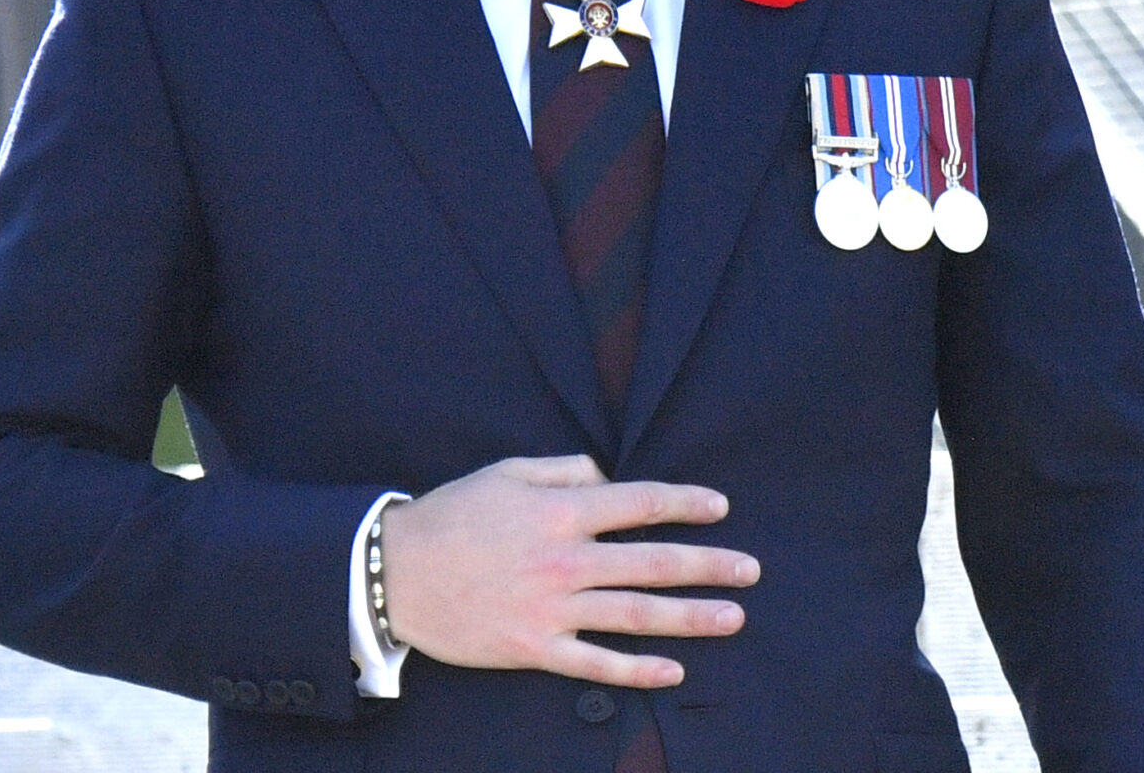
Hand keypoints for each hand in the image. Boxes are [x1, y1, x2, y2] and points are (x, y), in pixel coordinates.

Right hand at [381, 455, 756, 687]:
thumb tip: (608, 479)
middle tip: (751, 571)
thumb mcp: (509, 473)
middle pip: (653, 562)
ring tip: (734, 617)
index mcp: (561, 513)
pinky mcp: (533, 649)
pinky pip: (595, 663)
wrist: (391, 574)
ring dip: (691, 617)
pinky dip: (637, 670)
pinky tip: (674, 672)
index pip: (641, 503)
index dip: (686, 503)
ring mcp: (552, 609)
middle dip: (709, 565)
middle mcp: (565, 561)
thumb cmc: (452, 516)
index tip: (721, 508)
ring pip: (636, 614)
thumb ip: (566, 471)